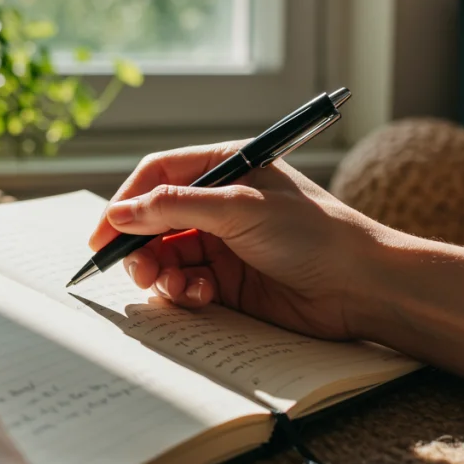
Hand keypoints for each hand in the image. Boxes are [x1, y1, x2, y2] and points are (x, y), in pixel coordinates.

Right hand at [89, 141, 391, 340]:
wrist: (362, 286)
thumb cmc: (313, 233)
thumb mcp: (239, 210)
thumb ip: (175, 208)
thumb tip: (119, 213)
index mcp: (225, 167)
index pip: (157, 175)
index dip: (125, 202)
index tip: (102, 234)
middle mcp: (220, 202)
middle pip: (154, 220)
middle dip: (140, 246)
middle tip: (136, 269)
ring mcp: (223, 243)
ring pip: (166, 256)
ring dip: (161, 273)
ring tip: (172, 285)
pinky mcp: (229, 282)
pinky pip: (186, 284)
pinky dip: (185, 292)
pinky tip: (202, 296)